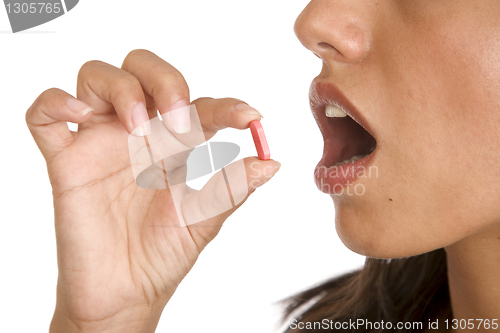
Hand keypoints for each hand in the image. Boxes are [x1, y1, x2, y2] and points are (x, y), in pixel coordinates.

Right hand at [26, 49, 279, 332]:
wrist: (125, 293)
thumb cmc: (163, 255)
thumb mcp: (203, 221)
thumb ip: (232, 188)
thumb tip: (272, 163)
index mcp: (174, 144)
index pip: (200, 106)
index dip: (227, 106)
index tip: (249, 118)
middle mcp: (138, 134)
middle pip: (143, 70)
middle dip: (165, 81)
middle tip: (178, 118)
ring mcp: (100, 143)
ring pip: (97, 78)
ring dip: (121, 89)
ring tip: (136, 127)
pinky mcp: (66, 161)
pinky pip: (45, 114)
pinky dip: (56, 102)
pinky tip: (82, 117)